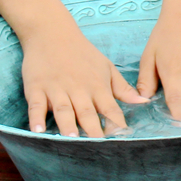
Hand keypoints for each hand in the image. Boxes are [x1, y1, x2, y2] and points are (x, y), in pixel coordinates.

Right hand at [0, 0, 147, 137]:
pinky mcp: (36, 88)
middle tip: (98, 149)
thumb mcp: (106, 66)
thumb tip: (144, 103)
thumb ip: (123, 88)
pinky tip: (37, 131)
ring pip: (63, 109)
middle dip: (93, 130)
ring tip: (71, 139)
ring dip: (67, 124)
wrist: (52, 32)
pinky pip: (36, 104)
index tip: (123, 141)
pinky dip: (36, 117)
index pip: (110, 108)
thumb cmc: (82, 53)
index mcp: (96, 86)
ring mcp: (56, 88)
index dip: (116, 124)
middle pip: (87, 112)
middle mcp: (77, 89)